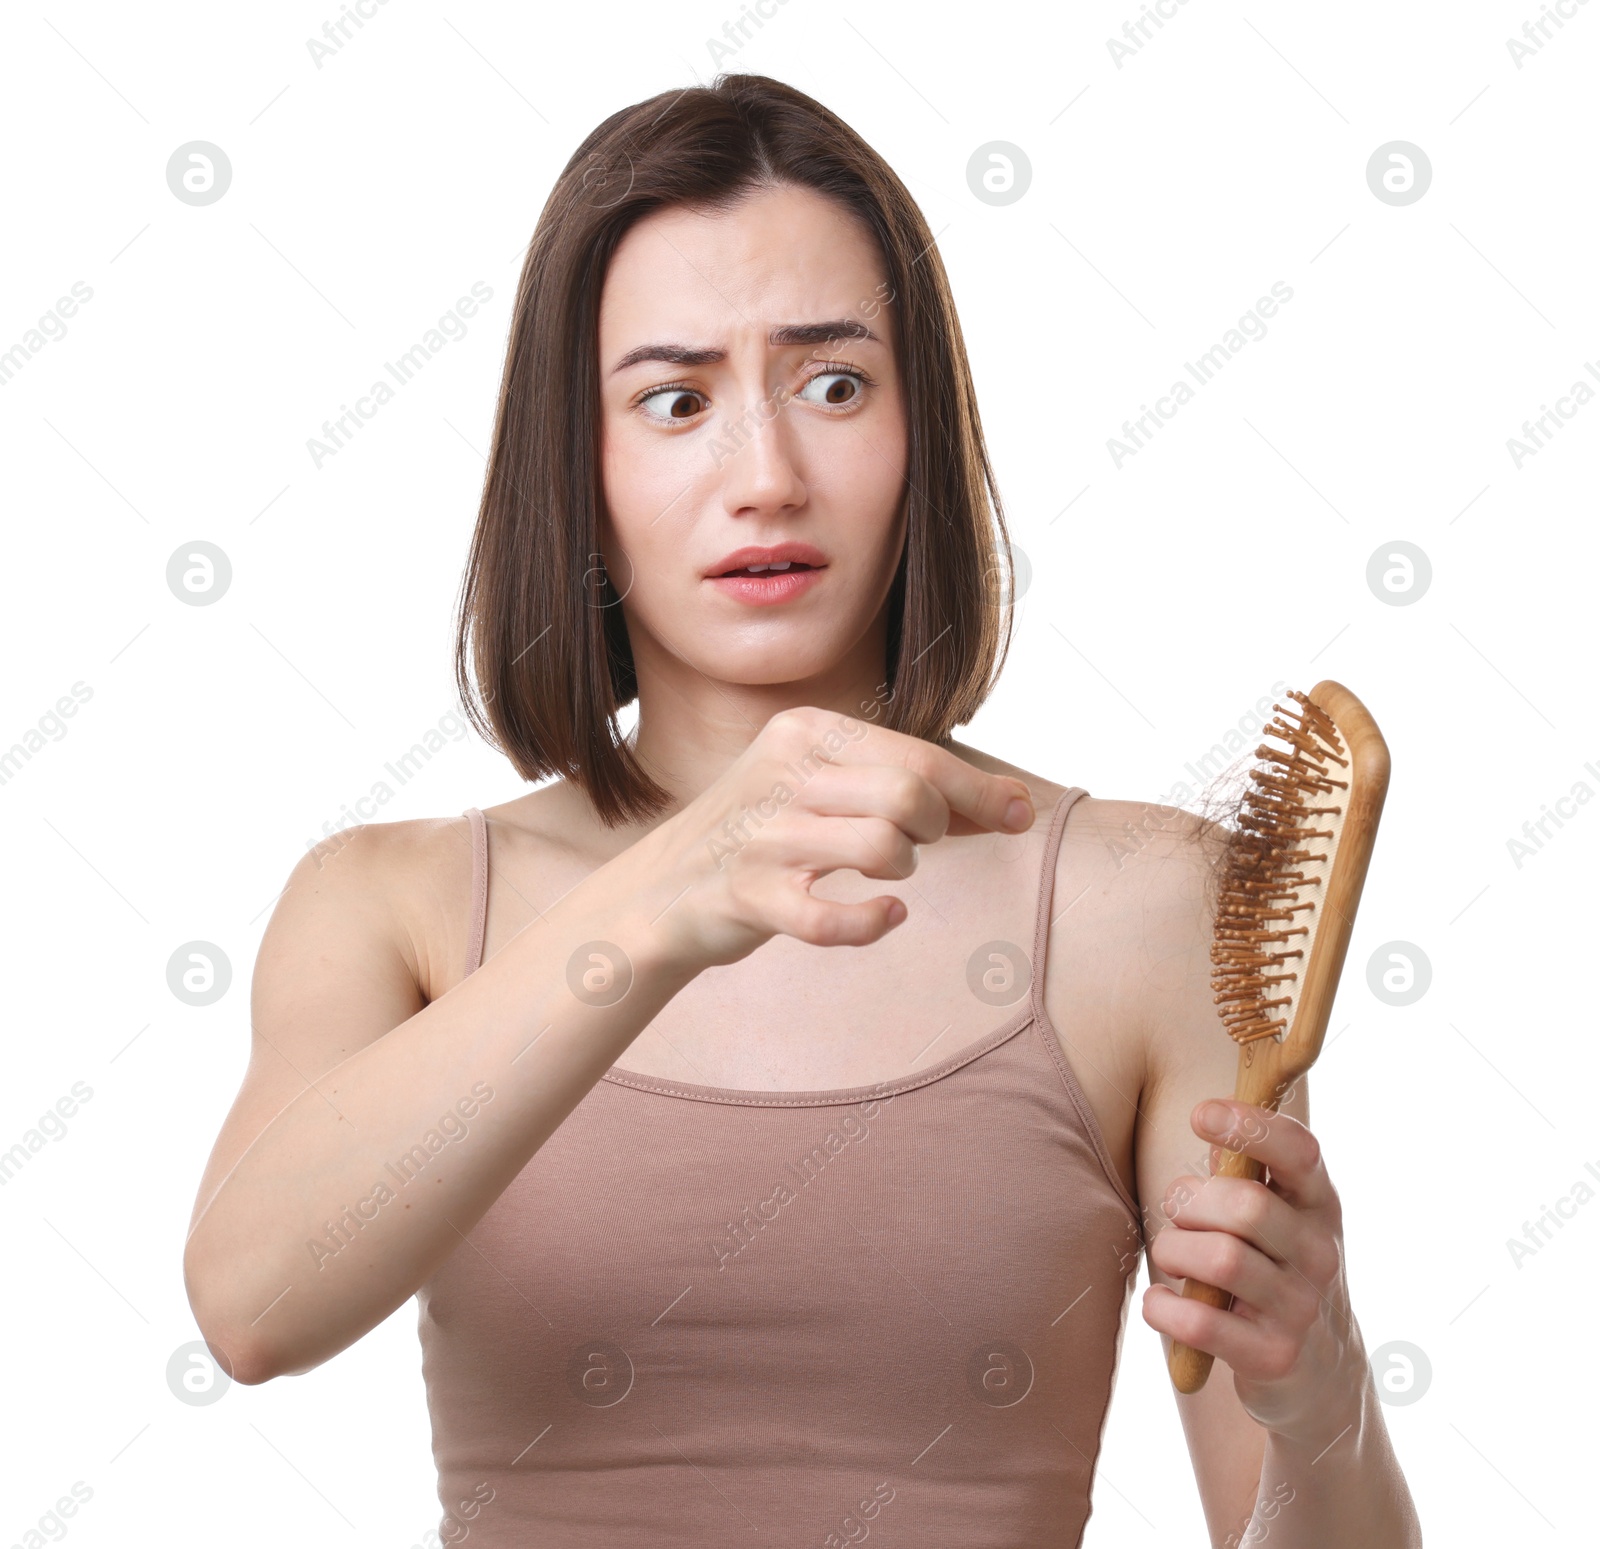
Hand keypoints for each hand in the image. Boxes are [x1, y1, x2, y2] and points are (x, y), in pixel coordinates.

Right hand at [631, 704, 1035, 968]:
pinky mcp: (749, 896)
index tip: (1019, 815)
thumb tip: (1008, 803)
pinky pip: (831, 919)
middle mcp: (783, 773)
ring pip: (883, 848)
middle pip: (909, 793)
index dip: (980, 790)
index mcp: (805, 731)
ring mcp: (764, 836)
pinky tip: (883, 919)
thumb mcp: (821, 784)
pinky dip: (871, 925)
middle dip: (937, 826)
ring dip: (903, 870)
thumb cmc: (764, 834)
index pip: (918, 753)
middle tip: (919, 845)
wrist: (661, 890)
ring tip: (887, 873)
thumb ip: (902, 785)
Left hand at [1141, 1101, 1361, 1442]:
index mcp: (1318, 1204)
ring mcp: (1302, 1308)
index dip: (1251, 1126)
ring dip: (1174, 1251)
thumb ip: (1239, 1170)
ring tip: (1172, 1256)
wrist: (1316, 1372)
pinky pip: (1202, 1323)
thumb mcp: (1271, 1214)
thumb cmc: (1271, 1268)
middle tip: (1177, 1213)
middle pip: (1246, 1205)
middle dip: (1189, 1201)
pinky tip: (1160, 1303)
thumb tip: (1207, 1117)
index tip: (1201, 1114)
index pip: (1300, 1152)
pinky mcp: (1275, 1358)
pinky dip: (1164, 1308)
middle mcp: (1320, 1253)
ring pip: (1220, 1260)